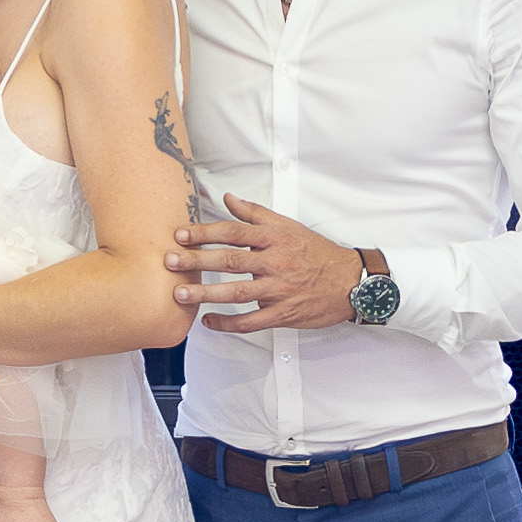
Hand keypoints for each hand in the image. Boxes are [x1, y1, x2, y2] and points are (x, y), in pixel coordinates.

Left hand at [174, 195, 368, 332]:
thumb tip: (228, 198)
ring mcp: (279, 290)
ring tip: (180, 293)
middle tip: (170, 261)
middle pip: (230, 260)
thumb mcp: (288, 226)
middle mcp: (276, 263)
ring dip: (206, 293)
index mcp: (275, 239)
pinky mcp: (283, 314)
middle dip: (197, 261)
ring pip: (237, 292)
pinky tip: (208, 321)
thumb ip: (255, 213)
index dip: (206, 233)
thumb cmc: (318, 254)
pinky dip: (228, 323)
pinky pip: (251, 322)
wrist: (350, 282)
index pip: (234, 232)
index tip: (182, 234)